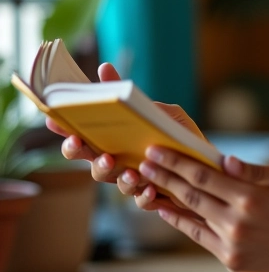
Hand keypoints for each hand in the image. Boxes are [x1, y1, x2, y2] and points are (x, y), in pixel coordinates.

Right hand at [46, 62, 202, 213]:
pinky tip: (150, 188)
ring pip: (113, 182)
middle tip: (84, 145)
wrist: (210, 164)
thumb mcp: (163, 112)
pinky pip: (141, 201)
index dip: (65, 130)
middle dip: (82, 154)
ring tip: (129, 170)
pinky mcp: (151, 197)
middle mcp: (118, 163)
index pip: (83, 136)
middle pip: (90, 161)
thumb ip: (134, 97)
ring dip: (118, 177)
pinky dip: (144, 196)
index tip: (54, 119)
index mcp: (116, 141)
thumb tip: (105, 70)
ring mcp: (132, 181)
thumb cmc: (181, 136)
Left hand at [138, 147, 268, 271]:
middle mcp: (237, 222)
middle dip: (164, 175)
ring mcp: (232, 243)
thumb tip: (224, 159)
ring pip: (191, 215)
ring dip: (167, 197)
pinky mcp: (231, 259)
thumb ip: (256, 170)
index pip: (204, 175)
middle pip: (191, 193)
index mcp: (252, 197)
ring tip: (147, 182)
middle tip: (143, 160)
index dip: (177, 162)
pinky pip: (199, 236)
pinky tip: (167, 209)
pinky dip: (181, 222)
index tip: (156, 150)